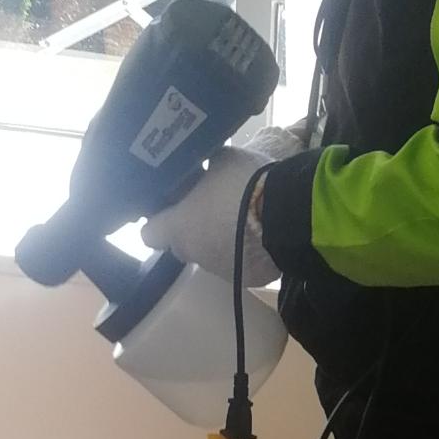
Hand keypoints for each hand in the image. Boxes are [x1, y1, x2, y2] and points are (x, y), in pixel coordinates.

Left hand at [142, 145, 278, 286]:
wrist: (289, 214)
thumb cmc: (244, 184)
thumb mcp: (223, 159)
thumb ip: (206, 165)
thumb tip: (207, 162)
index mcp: (179, 227)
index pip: (150, 234)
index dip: (159, 220)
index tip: (172, 208)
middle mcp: (194, 254)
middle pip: (183, 244)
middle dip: (194, 229)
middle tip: (213, 208)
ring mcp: (222, 270)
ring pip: (212, 255)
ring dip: (222, 240)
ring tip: (244, 220)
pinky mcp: (248, 279)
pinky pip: (240, 265)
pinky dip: (246, 252)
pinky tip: (261, 235)